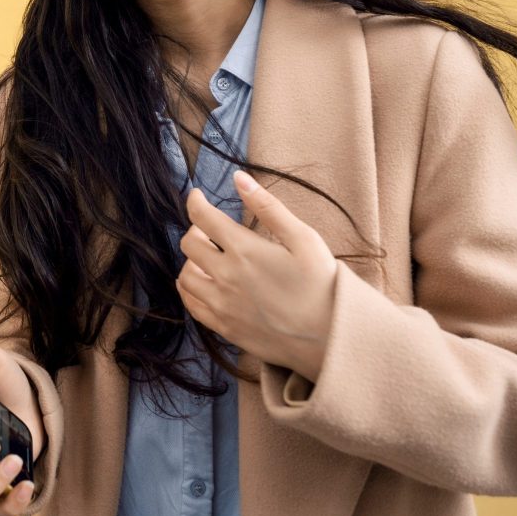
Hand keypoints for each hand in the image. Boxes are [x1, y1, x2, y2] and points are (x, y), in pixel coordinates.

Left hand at [175, 169, 338, 381]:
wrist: (332, 337)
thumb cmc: (323, 284)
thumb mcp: (303, 238)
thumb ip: (268, 206)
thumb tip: (239, 178)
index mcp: (244, 250)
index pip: (202, 217)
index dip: (195, 201)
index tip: (197, 196)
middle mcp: (225, 277)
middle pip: (188, 245)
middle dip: (196, 230)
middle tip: (211, 229)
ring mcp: (222, 306)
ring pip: (184, 277)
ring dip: (191, 261)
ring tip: (210, 258)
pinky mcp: (225, 328)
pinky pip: (191, 306)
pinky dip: (191, 290)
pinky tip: (204, 284)